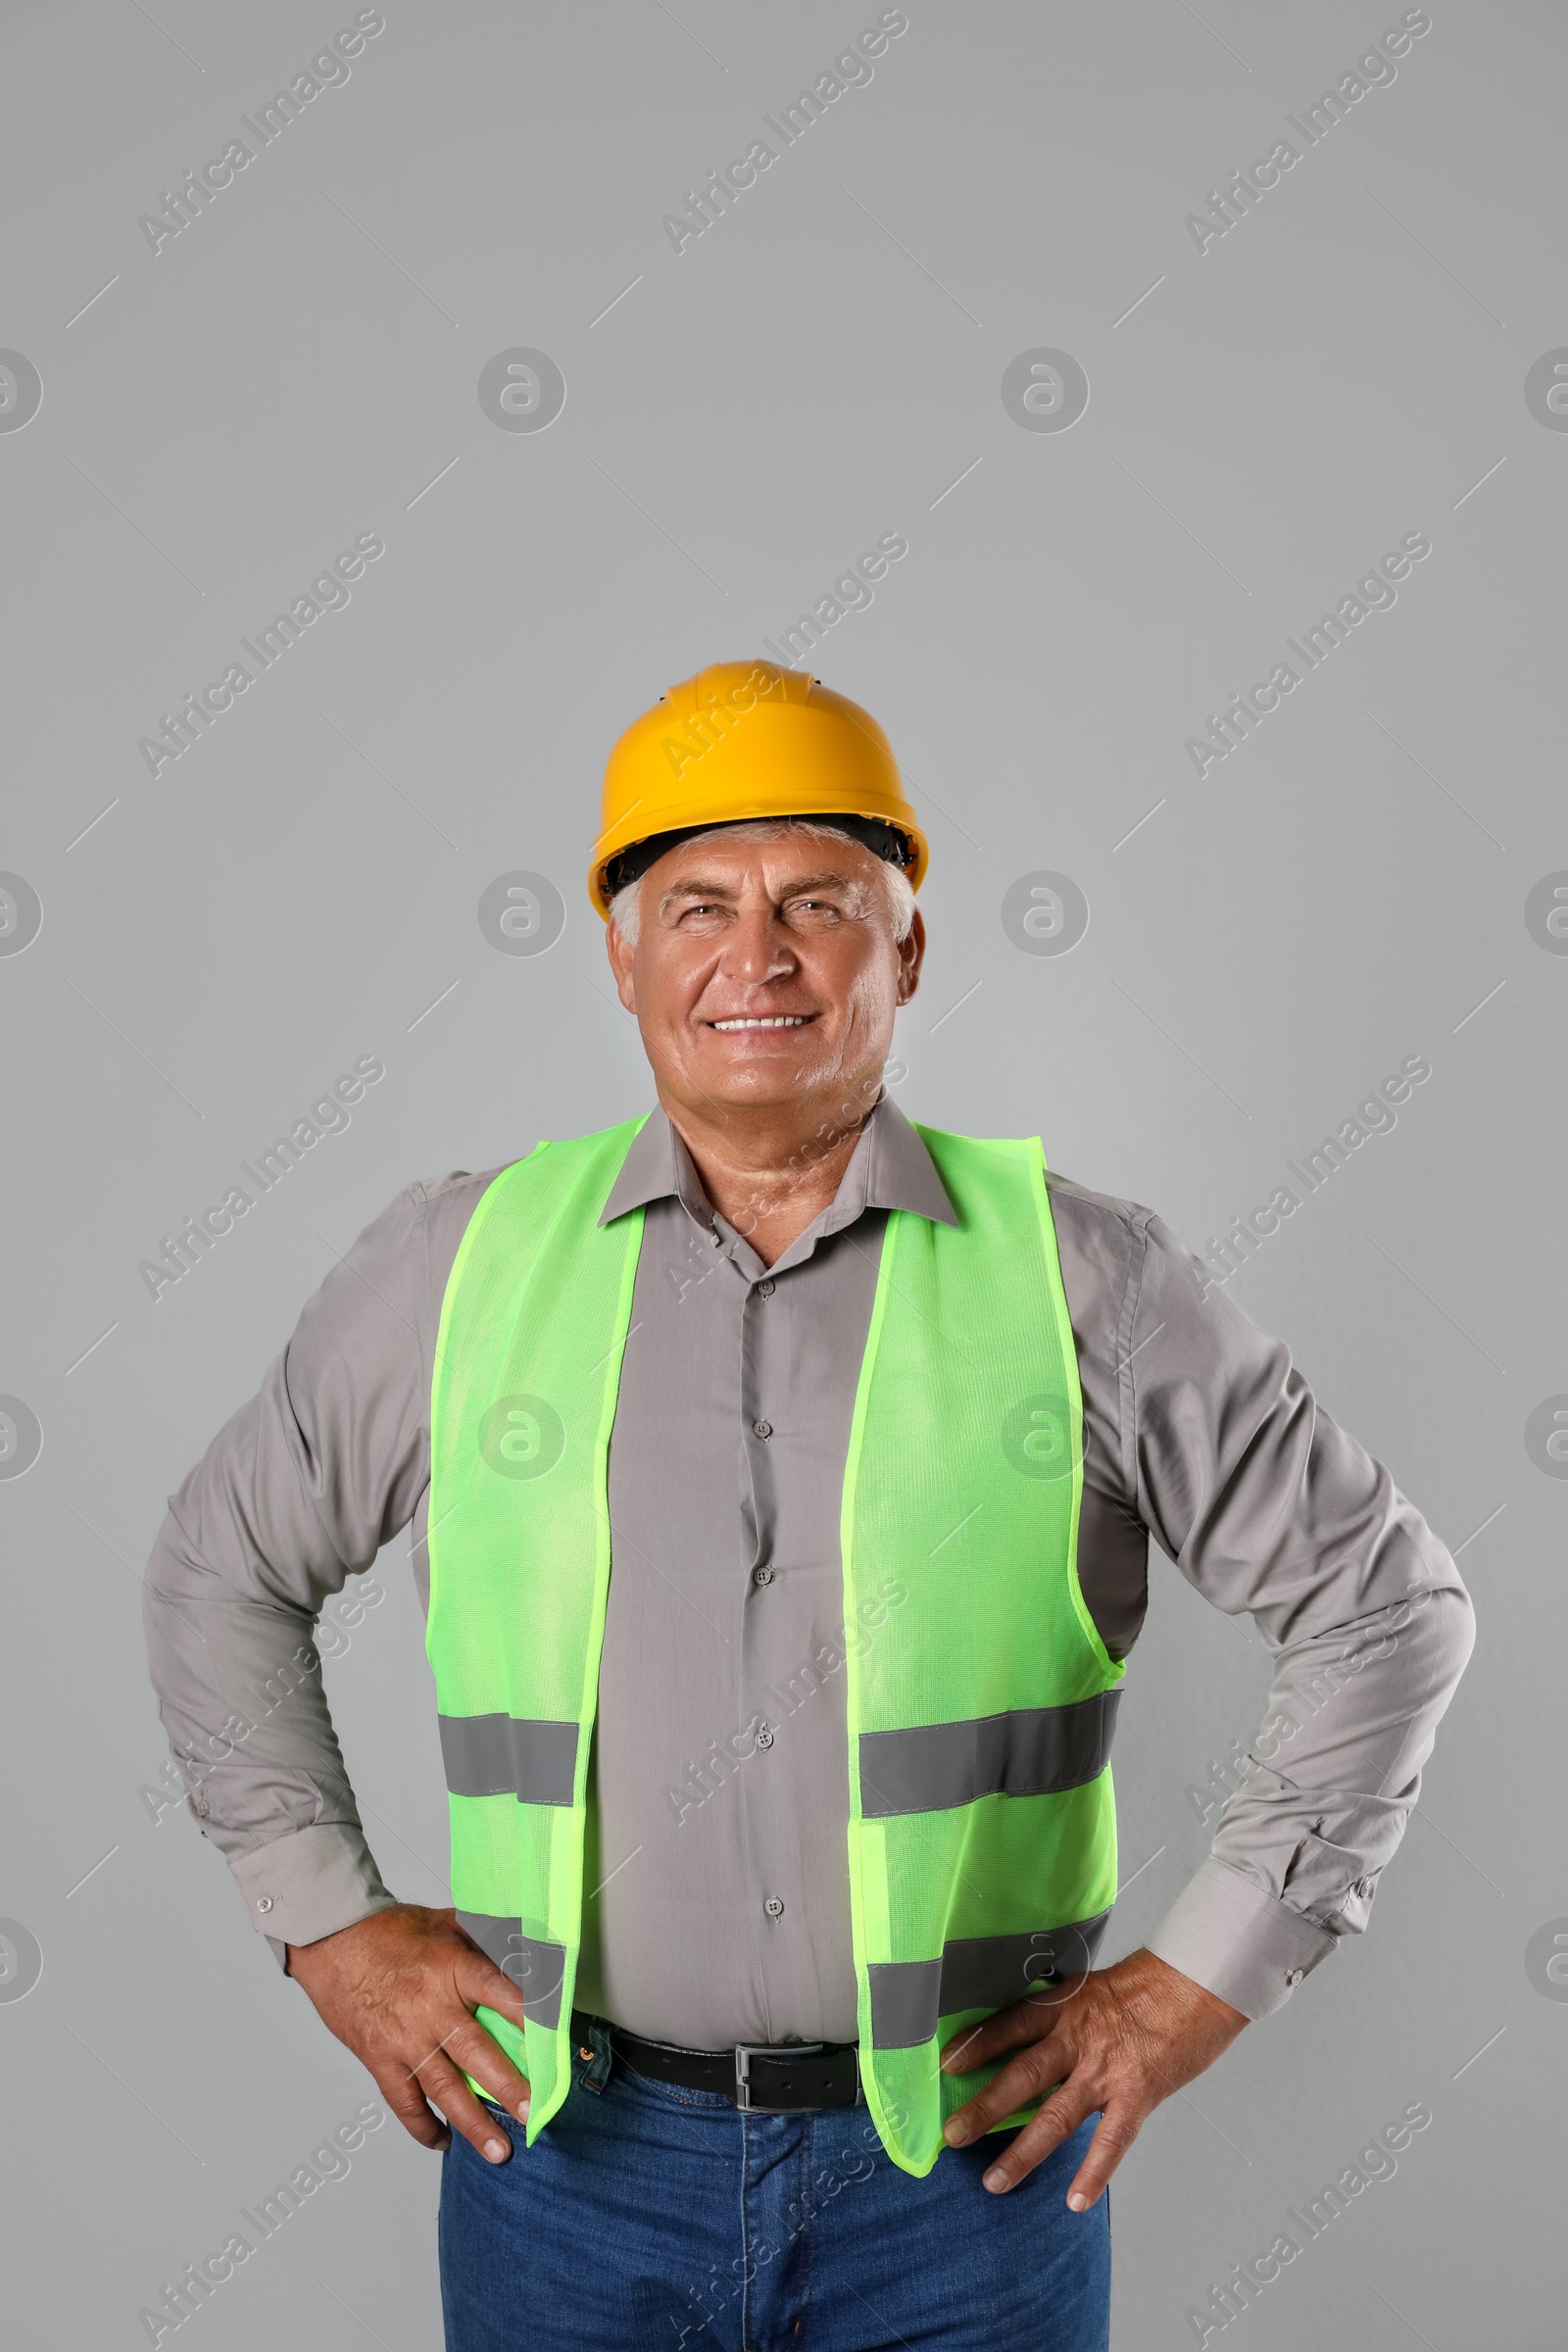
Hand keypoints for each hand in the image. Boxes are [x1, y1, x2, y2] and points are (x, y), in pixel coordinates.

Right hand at [285, 1903, 530, 2163]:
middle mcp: (430, 2006)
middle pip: (476, 2052)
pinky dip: (423, 2127)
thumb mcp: (446, 1923)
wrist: (332, 1940)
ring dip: (473, 2123)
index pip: (502, 1994)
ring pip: (444, 2088)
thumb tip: (533, 1947)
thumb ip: (489, 1938)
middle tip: (533, 2114)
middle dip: (508, 2087)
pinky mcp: (379, 2059)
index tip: (557, 2043)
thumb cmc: (390, 1931)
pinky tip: (444, 2141)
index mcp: (453, 1968)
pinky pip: (404, 2102)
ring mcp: (404, 2038)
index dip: (531, 2019)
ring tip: (500, 2151)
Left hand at [938, 1946, 1247, 2205]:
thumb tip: (1028, 2039)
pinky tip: (1074, 2200)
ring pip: (1055, 2116)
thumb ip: (1062, 2016)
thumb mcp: (1092, 1988)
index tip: (948, 2064)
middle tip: (952, 2134)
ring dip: (1022, 2152)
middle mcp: (1077, 2039)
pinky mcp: (1137, 2095)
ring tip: (994, 2181)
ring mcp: (1106, 2070)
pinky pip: (1111, 2141)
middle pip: (1022, 2075)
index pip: (1010, 2024)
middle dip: (984, 2108)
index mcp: (1064, 2006)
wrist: (1198, 1984)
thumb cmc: (1148, 1985)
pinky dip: (1093, 2173)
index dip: (977, 2043)